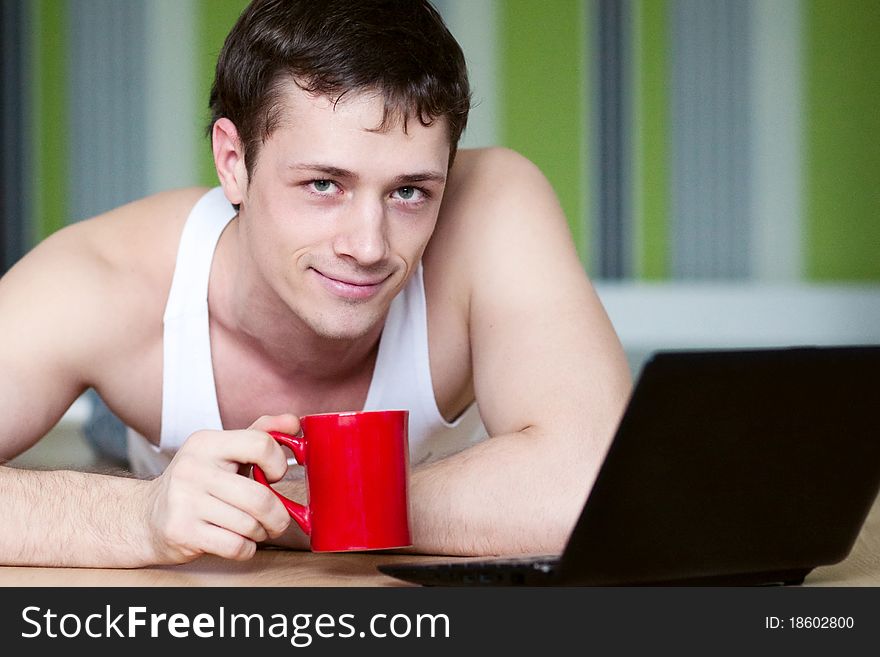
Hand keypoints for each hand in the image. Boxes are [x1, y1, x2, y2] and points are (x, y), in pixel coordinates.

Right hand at [143, 414, 300, 563]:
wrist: (147, 516)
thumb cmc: (197, 483)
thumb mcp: (223, 451)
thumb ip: (260, 434)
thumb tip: (294, 422)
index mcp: (207, 442)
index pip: (261, 444)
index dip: (278, 464)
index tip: (274, 476)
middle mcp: (193, 468)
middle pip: (260, 497)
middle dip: (278, 515)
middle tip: (276, 519)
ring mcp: (184, 501)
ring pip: (250, 525)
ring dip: (260, 533)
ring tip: (252, 529)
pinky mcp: (182, 532)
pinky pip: (235, 546)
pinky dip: (246, 549)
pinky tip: (238, 542)